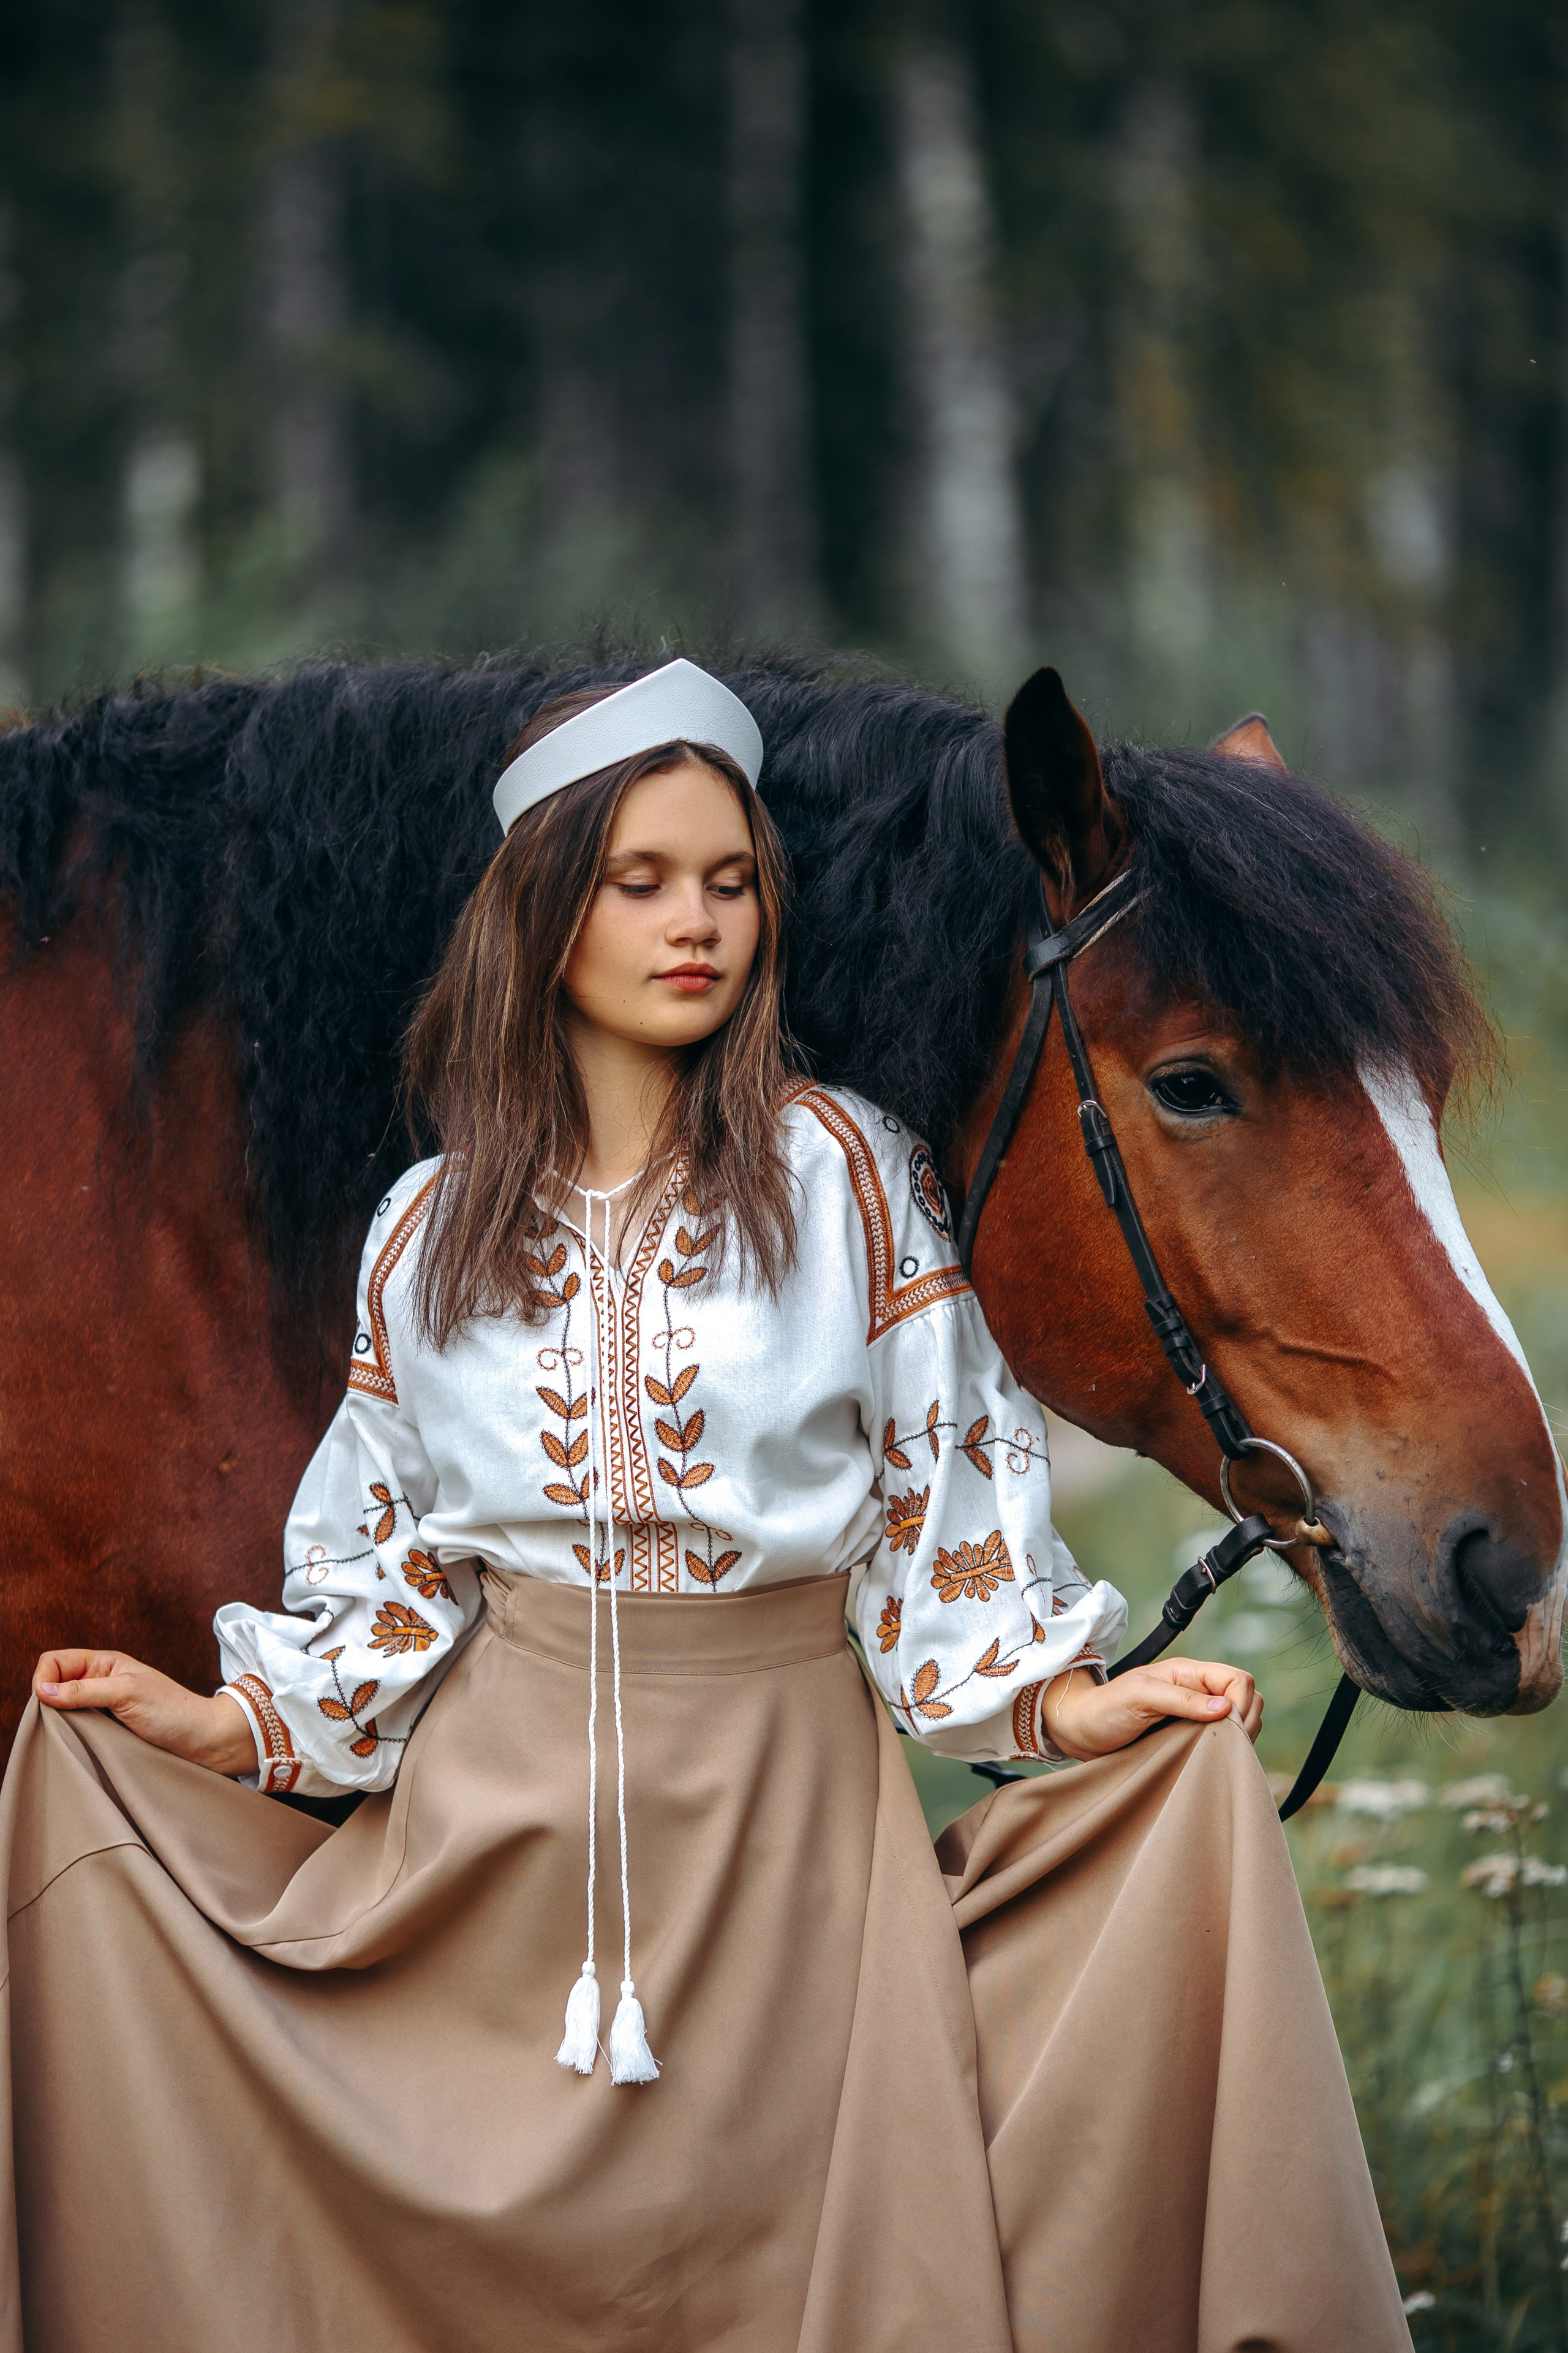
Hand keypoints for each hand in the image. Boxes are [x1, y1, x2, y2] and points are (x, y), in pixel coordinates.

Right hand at [32, 1650, 258, 1776]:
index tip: (46, 1700)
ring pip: (64, 1706)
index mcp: (106, 1663)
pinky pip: (78, 1724)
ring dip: (60, 1717)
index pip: (56, 1660)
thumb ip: (85, 1690)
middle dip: (48, 1698)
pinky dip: (72, 1731)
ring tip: (67, 1731)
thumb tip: (44, 1691)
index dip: (44, 1677)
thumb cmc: (173, 1711)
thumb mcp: (126, 1693)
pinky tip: (77, 1740)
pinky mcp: (110, 1725)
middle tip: (55, 1719)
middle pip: (56, 1682)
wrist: (204, 1739)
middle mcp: (102, 1680)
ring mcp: (105, 1704)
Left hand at [1041, 1658, 1261, 1761]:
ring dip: (1238, 1737)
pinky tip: (1214, 1760)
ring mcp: (1196, 1713)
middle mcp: (1197, 1691)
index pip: (1238, 1679)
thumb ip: (1181, 1699)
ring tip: (1219, 1754)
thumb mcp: (1140, 1698)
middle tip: (1227, 1746)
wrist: (1080, 1731)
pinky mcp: (1191, 1735)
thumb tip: (1225, 1707)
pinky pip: (1224, 1738)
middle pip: (1248, 1698)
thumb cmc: (1105, 1709)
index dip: (1241, 1703)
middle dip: (1246, 1721)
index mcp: (1188, 1674)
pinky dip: (1227, 1748)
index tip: (1227, 1728)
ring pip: (1241, 1720)